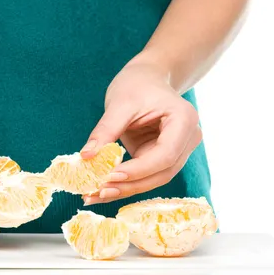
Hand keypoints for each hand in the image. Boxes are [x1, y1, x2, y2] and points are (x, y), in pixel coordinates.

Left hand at [80, 59, 202, 204]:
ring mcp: (177, 151)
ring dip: (124, 190)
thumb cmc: (137, 85)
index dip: (139, 170)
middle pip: (162, 173)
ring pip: (153, 179)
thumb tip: (86, 157)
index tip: (109, 176)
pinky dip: (122, 184)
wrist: (148, 78)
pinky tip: (99, 190)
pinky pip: (143, 176)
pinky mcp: (161, 159)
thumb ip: (106, 130)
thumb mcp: (120, 103)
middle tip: (97, 192)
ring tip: (93, 195)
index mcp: (184, 121)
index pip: (165, 155)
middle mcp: (187, 140)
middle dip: (129, 185)